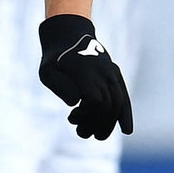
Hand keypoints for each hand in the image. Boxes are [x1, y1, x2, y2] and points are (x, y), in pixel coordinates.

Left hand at [36, 14, 131, 139]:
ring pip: (118, 103)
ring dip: (108, 123)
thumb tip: (75, 102)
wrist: (69, 36)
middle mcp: (103, 72)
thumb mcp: (47, 71)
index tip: (71, 116)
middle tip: (81, 133)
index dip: (85, 114)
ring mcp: (111, 73)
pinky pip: (124, 97)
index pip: (93, 100)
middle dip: (96, 124)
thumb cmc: (54, 58)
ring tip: (96, 136)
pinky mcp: (116, 76)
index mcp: (86, 71)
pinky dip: (125, 114)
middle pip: (107, 105)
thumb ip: (60, 86)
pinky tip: (126, 130)